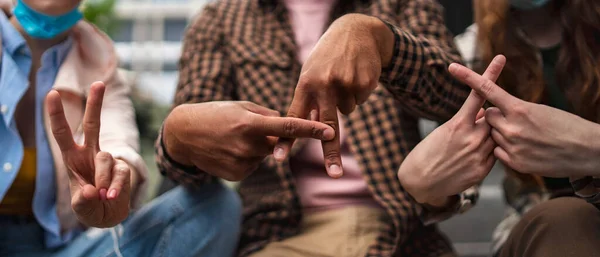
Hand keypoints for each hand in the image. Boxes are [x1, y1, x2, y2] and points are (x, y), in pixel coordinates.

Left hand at [47, 82, 130, 227]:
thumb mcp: (80, 206)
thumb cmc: (89, 206)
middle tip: (98, 83)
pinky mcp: (123, 169)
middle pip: (93, 125)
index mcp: (73, 157)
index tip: (52, 94)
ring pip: (105, 159)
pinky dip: (116, 188)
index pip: (62, 133)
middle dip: (95, 103)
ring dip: (103, 180)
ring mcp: (108, 160)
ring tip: (103, 197)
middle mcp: (91, 153)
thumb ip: (83, 200)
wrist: (109, 216)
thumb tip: (94, 190)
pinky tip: (111, 197)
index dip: (57, 114)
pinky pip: (120, 174)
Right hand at [163, 101, 334, 180]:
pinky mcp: (238, 175)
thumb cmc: (215, 114)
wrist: (184, 135)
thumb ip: (268, 115)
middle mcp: (248, 145)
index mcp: (250, 123)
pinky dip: (247, 158)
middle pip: (277, 143)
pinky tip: (228, 151)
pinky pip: (254, 165)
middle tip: (245, 128)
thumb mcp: (241, 106)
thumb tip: (288, 124)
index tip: (330, 132)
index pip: (289, 127)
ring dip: (256, 147)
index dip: (312, 130)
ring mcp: (243, 162)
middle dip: (270, 136)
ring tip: (232, 139)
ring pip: (265, 155)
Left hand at [274, 14, 394, 177]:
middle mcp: (324, 86)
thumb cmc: (328, 57)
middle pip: (327, 127)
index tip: (278, 158)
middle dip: (330, 153)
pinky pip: (359, 102)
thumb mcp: (311, 73)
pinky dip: (358, 93)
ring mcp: (345, 85)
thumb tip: (307, 132)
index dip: (286, 140)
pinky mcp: (364, 83)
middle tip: (334, 175)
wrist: (356, 32)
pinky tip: (355, 75)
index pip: (293, 118)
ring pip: (347, 112)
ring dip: (345, 101)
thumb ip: (307, 101)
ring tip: (343, 77)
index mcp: (305, 85)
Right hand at [397, 55, 505, 205]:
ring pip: (495, 136)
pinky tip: (470, 159)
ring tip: (467, 147)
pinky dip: (486, 152)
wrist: (421, 182)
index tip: (501, 58)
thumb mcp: (443, 131)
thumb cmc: (428, 153)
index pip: (479, 95)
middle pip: (491, 118)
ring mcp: (479, 154)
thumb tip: (483, 112)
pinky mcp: (483, 170)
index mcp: (458, 124)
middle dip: (485, 120)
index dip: (490, 75)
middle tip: (472, 129)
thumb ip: (466, 121)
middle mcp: (471, 137)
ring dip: (486, 137)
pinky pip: (494, 154)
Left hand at [449, 56, 599, 177]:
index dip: (468, 77)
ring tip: (528, 137)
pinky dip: (507, 150)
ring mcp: (512, 146)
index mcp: (519, 109)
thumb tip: (498, 112)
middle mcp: (512, 128)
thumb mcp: (541, 111)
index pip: (487, 90)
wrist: (587, 150)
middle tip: (518, 121)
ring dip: (503, 134)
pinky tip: (525, 149)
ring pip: (493, 135)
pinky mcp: (515, 163)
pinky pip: (498, 153)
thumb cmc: (566, 126)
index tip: (452, 67)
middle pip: (488, 116)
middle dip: (497, 117)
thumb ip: (515, 111)